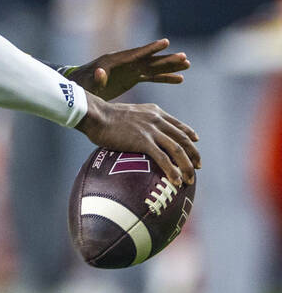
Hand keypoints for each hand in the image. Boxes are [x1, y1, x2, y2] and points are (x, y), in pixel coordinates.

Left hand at [65, 38, 187, 100]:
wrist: (77, 89)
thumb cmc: (80, 86)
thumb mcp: (87, 85)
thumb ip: (95, 78)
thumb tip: (100, 71)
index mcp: (113, 62)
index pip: (134, 54)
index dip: (150, 49)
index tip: (165, 42)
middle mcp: (124, 63)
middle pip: (148, 60)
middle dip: (166, 58)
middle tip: (185, 57)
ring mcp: (129, 70)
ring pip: (153, 67)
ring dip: (169, 66)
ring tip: (187, 65)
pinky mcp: (131, 77)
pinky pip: (151, 76)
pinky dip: (164, 77)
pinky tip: (179, 79)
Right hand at [76, 93, 199, 186]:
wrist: (95, 115)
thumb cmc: (103, 116)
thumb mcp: (127, 113)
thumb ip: (137, 120)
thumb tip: (135, 131)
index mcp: (154, 112)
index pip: (178, 124)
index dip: (189, 134)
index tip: (196, 142)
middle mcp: (157, 120)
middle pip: (183, 139)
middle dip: (193, 154)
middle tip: (198, 167)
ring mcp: (151, 131)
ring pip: (178, 150)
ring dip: (187, 166)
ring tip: (190, 179)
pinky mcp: (143, 141)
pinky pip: (163, 159)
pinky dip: (172, 171)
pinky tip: (176, 180)